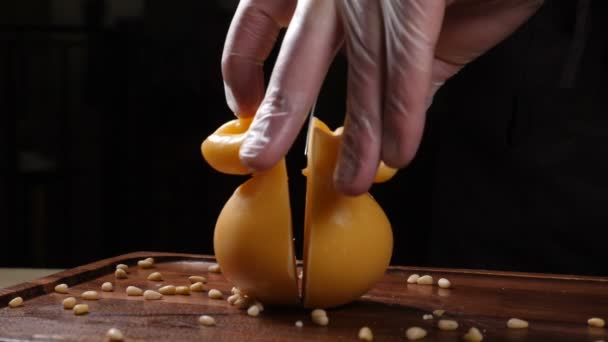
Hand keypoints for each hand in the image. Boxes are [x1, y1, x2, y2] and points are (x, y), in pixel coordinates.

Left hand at [222, 0, 543, 194]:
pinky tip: (398, 151)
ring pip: (358, 70)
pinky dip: (401, 110)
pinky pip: (404, 59)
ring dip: (356, 136)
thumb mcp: (409, 16)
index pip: (258, 18)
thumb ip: (390, 64)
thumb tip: (384, 121)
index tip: (246, 108)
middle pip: (297, 57)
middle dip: (279, 117)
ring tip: (350, 182)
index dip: (242, 66)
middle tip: (261, 161)